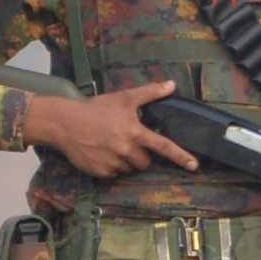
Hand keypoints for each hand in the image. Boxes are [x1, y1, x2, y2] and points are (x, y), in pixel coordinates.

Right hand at [23, 80, 195, 178]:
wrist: (65, 123)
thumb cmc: (96, 109)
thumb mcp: (124, 98)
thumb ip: (150, 93)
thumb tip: (171, 85)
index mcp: (135, 133)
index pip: (164, 146)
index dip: (181, 156)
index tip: (194, 165)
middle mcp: (126, 150)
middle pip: (145, 162)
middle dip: (140, 155)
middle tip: (127, 142)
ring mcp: (113, 163)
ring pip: (129, 169)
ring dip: (125, 161)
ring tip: (111, 145)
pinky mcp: (101, 172)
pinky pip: (113, 174)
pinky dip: (111, 166)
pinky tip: (101, 152)